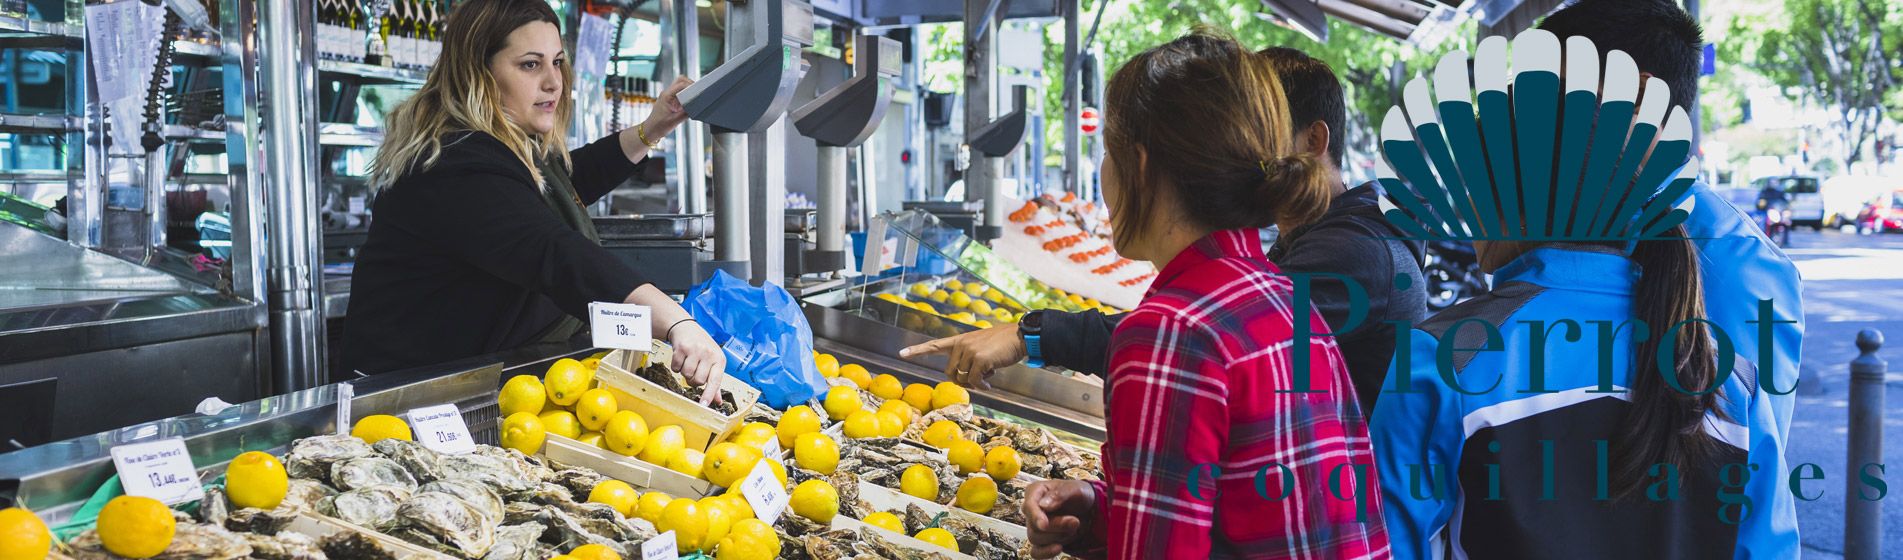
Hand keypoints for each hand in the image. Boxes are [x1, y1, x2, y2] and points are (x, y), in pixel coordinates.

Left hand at [646, 76, 693, 131]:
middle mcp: (667, 94)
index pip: (680, 84)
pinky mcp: (671, 101)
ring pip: (681, 86)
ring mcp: (669, 97)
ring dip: (689, 90)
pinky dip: (687, 96)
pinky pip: (681, 94)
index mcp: (666, 96)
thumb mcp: (674, 121)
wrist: (651, 130)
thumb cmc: (658, 126)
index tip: (698, 92)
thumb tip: (696, 108)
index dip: (691, 86)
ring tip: (695, 98)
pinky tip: (690, 104)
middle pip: (680, 81)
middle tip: (697, 92)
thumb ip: (686, 113)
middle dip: (690, 84)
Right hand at [666, 320, 725, 405]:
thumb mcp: (713, 362)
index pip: (715, 381)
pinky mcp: (682, 348)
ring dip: (684, 372)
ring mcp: (695, 350)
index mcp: (719, 359)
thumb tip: (717, 401)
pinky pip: (676, 368)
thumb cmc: (702, 347)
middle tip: (693, 371)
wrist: (687, 327)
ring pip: (686, 375)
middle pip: (698, 381)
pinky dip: (676, 366)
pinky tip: (681, 358)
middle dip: (693, 380)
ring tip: (688, 362)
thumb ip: (715, 382)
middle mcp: (709, 354)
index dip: (709, 394)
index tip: (704, 405)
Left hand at [898, 324, 1025, 388]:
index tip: (902, 354)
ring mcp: (969, 351)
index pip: (934, 345)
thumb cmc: (1002, 344)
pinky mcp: (979, 359)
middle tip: (979, 380)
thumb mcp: (981, 347)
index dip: (918, 350)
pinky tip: (990, 383)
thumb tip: (964, 380)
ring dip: (975, 384)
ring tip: (988, 377)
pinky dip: (981, 387)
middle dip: (963, 381)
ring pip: (962, 379)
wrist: (1019, 337)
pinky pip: (974, 381)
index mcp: (960, 341)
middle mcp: (961, 344)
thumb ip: (969, 359)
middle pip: (950, 373)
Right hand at [1024, 479, 1096, 558]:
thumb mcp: (1075, 489)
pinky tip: (1059, 548)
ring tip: (1073, 526)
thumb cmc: (1078, 495)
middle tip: (1075, 521)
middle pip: (1034, 526)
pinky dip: (1046, 552)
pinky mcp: (1041, 541)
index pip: (1028, 506)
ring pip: (1036, 539)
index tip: (1044, 525)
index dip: (1035, 516)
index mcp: (1035, 492)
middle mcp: (1031, 510)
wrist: (1088, 509)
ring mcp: (1035, 526)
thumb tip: (1042, 505)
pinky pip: (1036, 552)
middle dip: (1057, 527)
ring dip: (1059, 536)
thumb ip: (1059, 494)